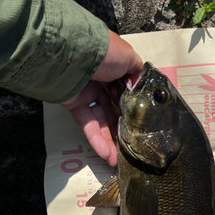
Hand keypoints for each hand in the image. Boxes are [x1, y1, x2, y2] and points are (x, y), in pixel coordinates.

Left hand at [61, 31, 142, 166]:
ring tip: (116, 161)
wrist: (73, 53)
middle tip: (130, 150)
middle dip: (121, 132)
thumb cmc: (105, 53)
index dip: (132, 109)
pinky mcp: (75, 106)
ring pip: (101, 121)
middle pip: (113, 111)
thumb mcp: (128, 57)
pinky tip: (105, 154)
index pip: (125, 92)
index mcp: (114, 69)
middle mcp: (101, 83)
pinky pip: (88, 124)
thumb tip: (139, 86)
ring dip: (109, 141)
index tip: (141, 126)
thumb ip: (137, 72)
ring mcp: (87, 95)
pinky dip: (96, 139)